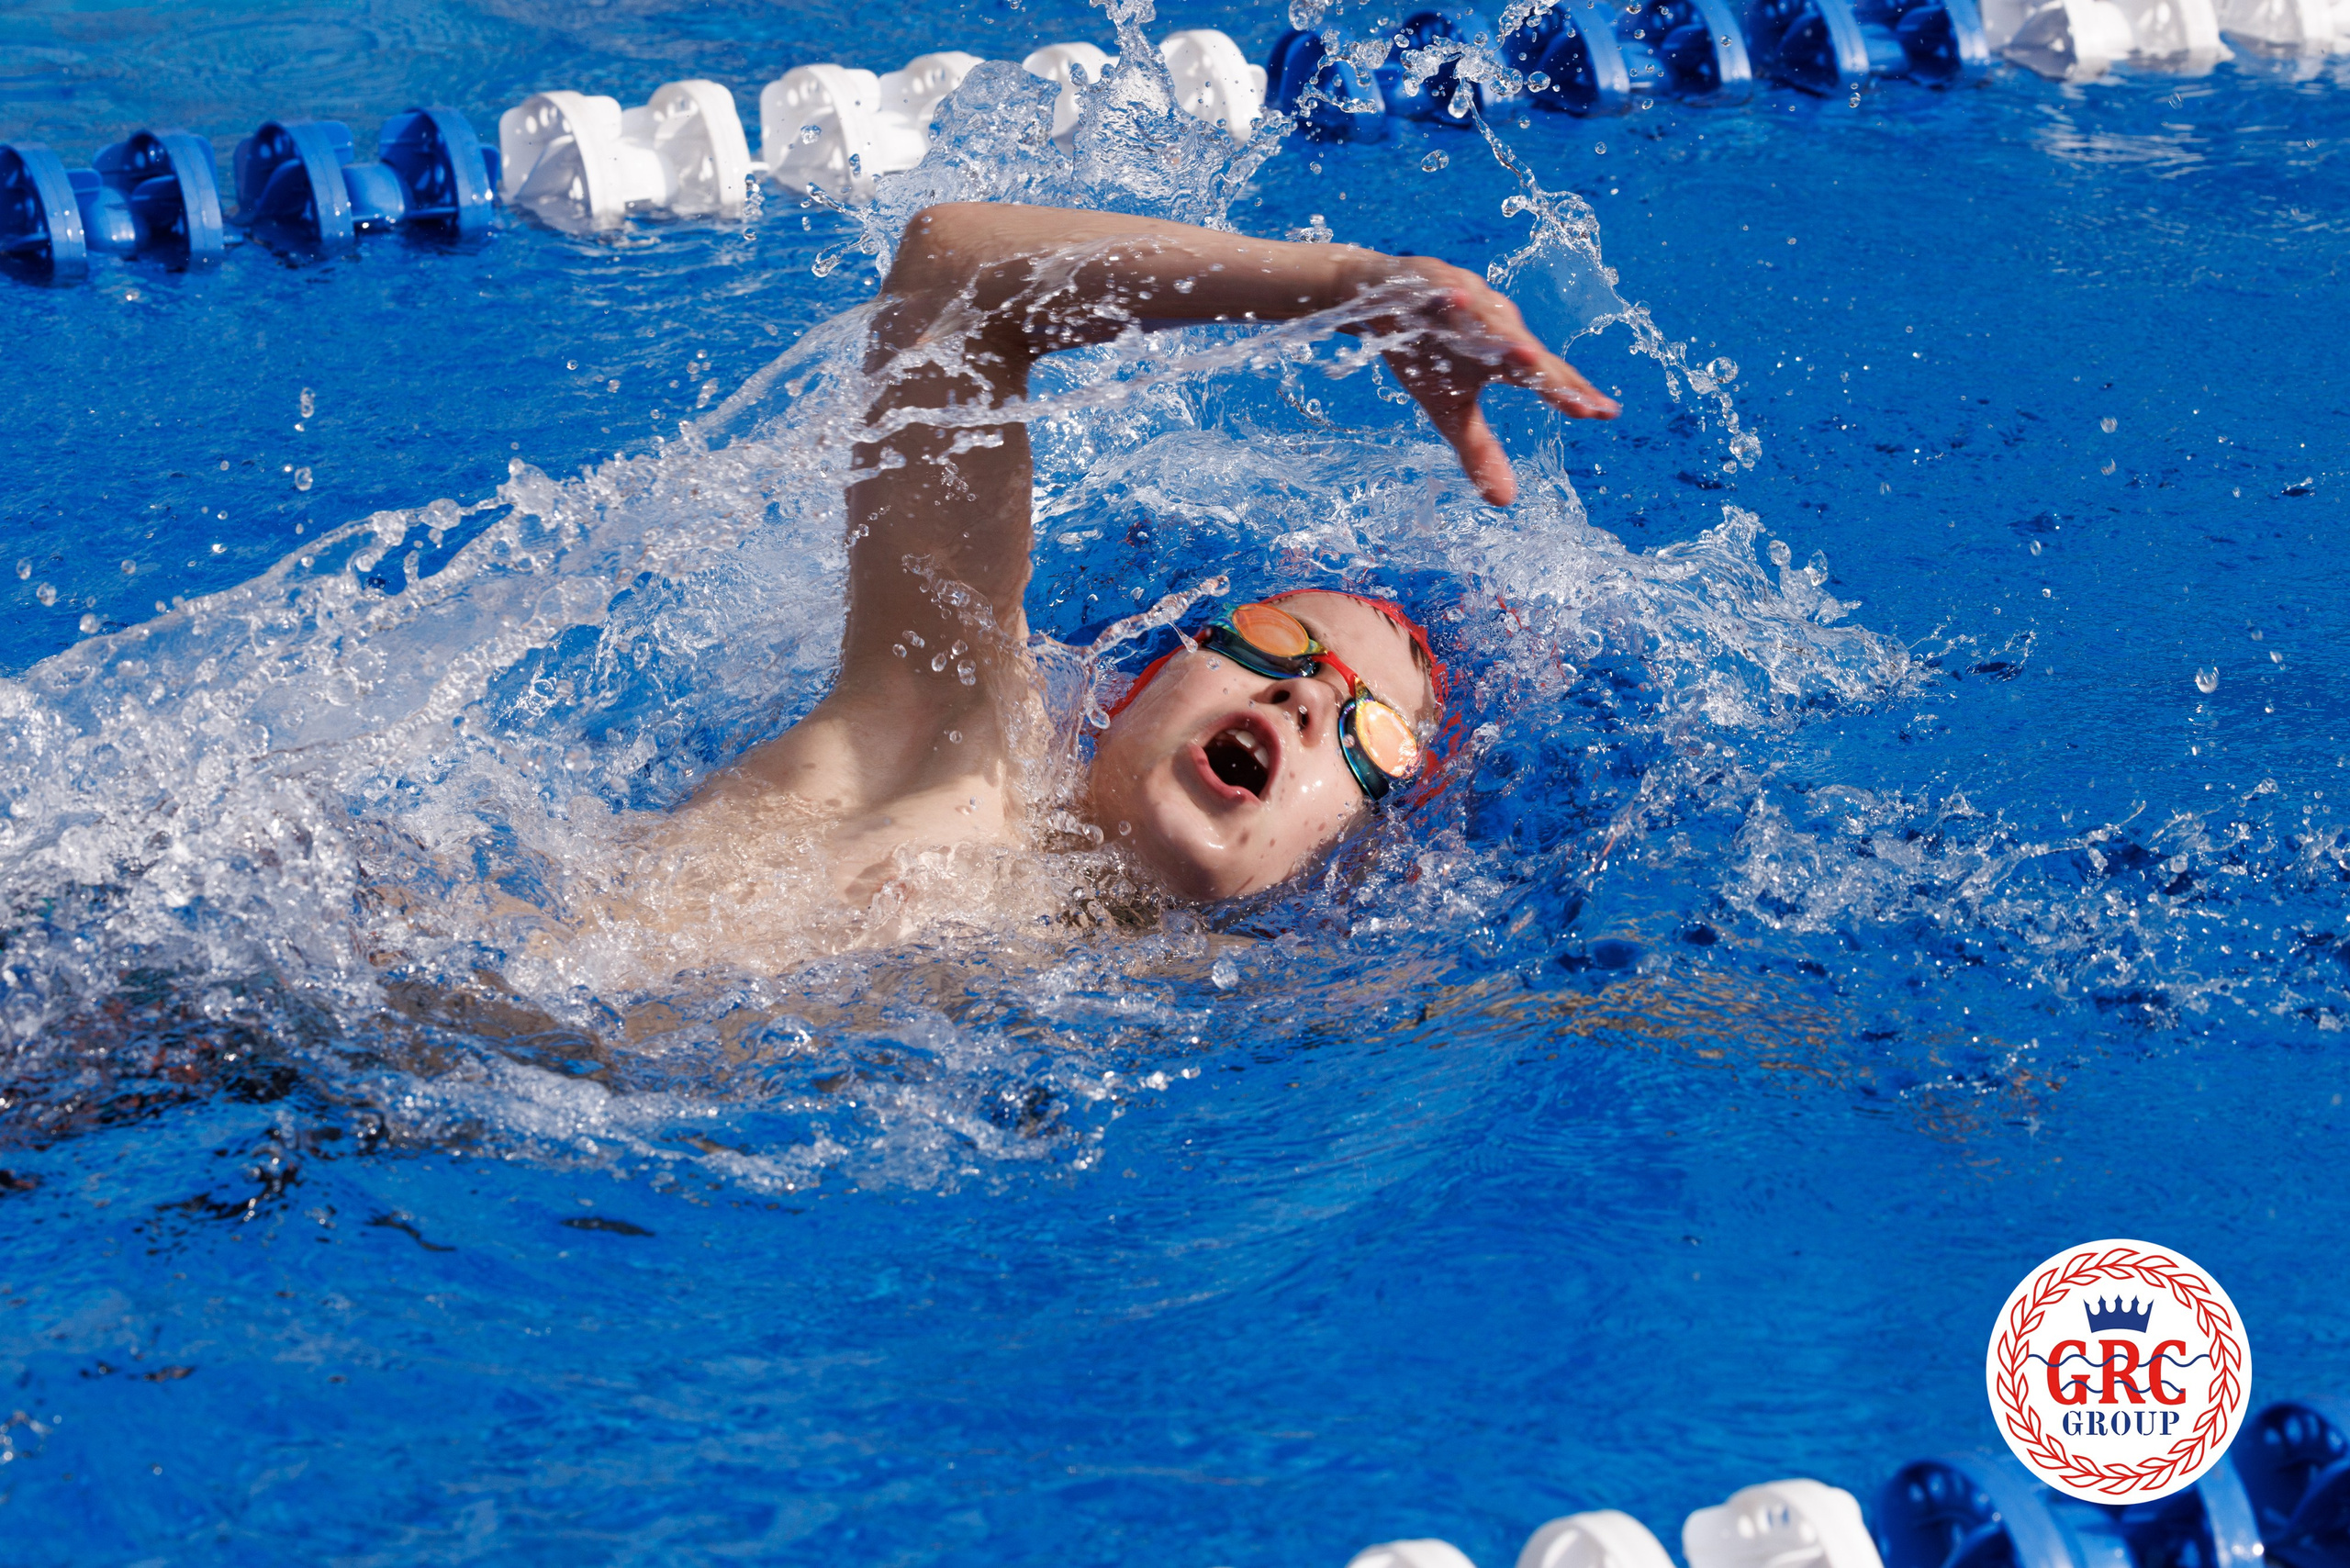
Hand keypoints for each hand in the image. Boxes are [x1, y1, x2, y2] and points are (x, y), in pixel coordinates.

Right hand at [1356, 256, 1617, 506]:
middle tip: (1578, 401)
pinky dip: (1447, 296)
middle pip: (1523, 351)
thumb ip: (1479, 450)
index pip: (1544, 378)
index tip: (1606, 414)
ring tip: (1524, 354)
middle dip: (1549, 376)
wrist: (1376, 298)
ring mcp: (1461, 298)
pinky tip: (1456, 297)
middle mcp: (1493, 324)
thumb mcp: (1450, 411)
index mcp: (1502, 355)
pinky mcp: (1424, 281)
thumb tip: (1505, 502)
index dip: (1572, 395)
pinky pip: (1437, 289)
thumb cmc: (1425, 353)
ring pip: (1486, 319)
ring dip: (1504, 335)